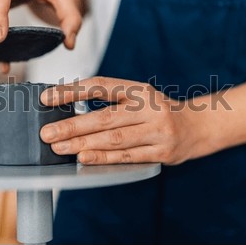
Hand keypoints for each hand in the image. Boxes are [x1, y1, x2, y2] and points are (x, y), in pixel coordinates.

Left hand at [39, 77, 213, 164]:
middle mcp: (149, 107)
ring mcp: (157, 130)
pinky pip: (127, 157)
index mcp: (139, 89)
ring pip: (114, 138)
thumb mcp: (140, 97)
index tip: (47, 98)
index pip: (100, 85)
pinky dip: (103, 158)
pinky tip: (85, 158)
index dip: (72, 91)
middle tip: (47, 133)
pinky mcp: (162, 152)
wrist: (198, 126)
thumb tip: (71, 111)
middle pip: (104, 117)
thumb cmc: (160, 111)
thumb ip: (112, 102)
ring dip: (83, 144)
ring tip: (59, 147)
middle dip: (72, 126)